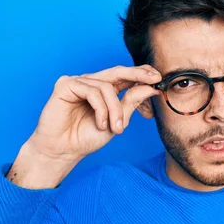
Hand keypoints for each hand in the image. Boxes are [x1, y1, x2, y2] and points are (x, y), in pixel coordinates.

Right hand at [28, 64, 161, 160]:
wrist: (64, 151)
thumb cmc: (87, 137)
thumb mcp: (117, 121)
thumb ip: (131, 103)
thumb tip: (151, 87)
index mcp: (104, 90)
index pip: (125, 76)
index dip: (141, 74)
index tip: (158, 78)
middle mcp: (91, 82)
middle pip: (118, 71)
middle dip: (138, 74)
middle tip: (153, 79)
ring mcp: (78, 82)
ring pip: (107, 87)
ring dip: (115, 110)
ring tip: (115, 129)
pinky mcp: (66, 85)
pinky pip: (92, 91)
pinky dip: (101, 109)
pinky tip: (101, 124)